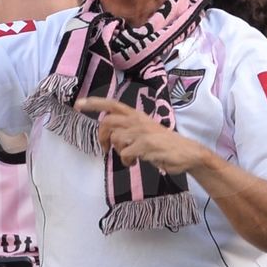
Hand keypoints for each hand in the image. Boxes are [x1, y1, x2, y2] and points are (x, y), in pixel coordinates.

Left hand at [75, 97, 209, 173]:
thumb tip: (109, 135)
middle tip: (105, 149)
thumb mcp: (144, 130)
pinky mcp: (146, 145)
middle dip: (102, 136)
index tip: (78, 104)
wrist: (188, 153)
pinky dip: (126, 161)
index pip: (112, 104)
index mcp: (136, 115)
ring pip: (116, 139)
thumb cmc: (163, 143)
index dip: (94, 103)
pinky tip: (134, 163)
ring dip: (118, 152)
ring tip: (129, 157)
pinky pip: (125, 153)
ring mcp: (142, 132)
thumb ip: (128, 129)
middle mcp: (138, 120)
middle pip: (108, 121)